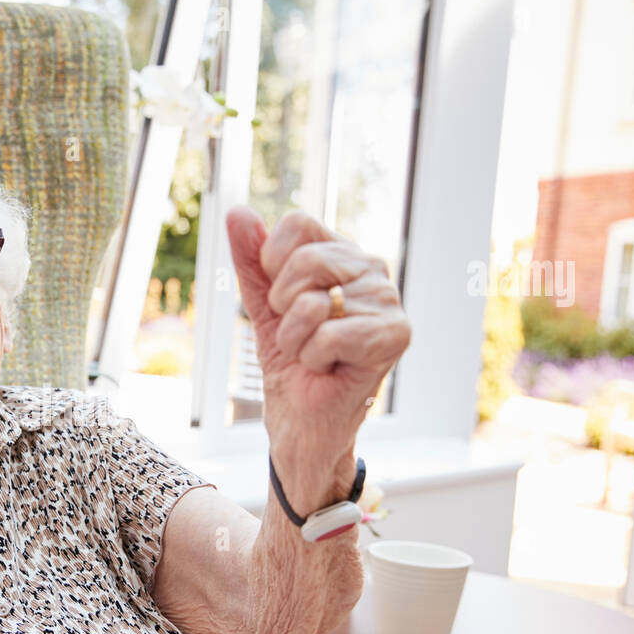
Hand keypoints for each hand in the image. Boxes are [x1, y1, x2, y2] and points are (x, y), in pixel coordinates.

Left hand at [225, 207, 409, 507]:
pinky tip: (332, 368)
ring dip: (297, 340)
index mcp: (342, 254)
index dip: (272, 264)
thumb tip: (237, 212)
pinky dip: (315, 359)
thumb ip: (251, 260)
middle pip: (303, 259)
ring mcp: (388, 300)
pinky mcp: (396, 334)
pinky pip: (328, 335)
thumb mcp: (262, 307)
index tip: (280, 300)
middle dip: (283, 308)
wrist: (301, 421)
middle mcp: (371, 269)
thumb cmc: (290, 364)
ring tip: (315, 355)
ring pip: (312, 303)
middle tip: (299, 334)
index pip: (297, 223)